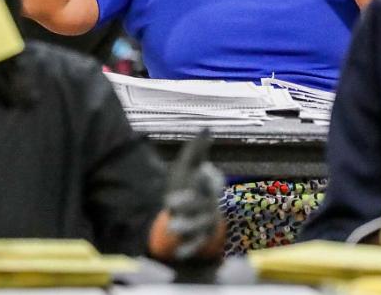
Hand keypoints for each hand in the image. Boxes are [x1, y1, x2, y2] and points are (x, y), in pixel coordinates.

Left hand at [151, 131, 224, 261]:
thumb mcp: (188, 166)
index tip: (199, 173)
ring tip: (171, 226)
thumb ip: (197, 149)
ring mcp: (205, 222)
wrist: (182, 210)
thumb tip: (207, 128)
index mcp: (207, 186)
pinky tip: (177, 252)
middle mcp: (209, 204)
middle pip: (203, 204)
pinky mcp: (200, 237)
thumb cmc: (187, 184)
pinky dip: (189, 249)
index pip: (211, 181)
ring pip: (200, 225)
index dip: (207, 178)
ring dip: (187, 226)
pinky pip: (197, 244)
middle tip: (169, 202)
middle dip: (189, 204)